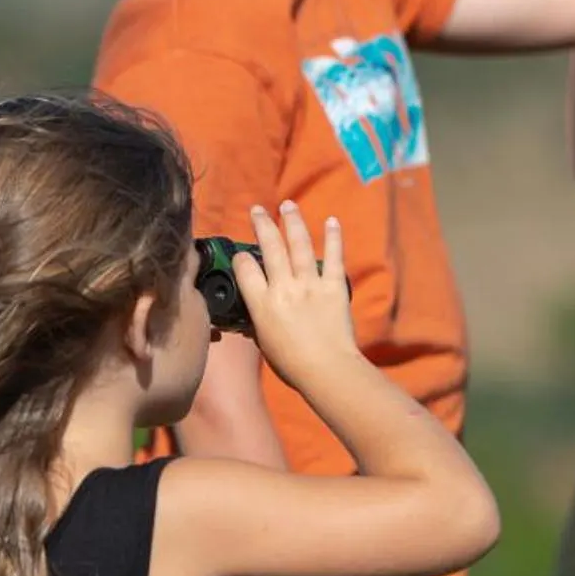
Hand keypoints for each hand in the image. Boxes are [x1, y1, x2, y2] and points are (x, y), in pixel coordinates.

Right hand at [236, 203, 354, 389]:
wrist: (327, 370)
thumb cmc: (292, 364)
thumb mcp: (263, 341)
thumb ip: (257, 320)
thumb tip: (252, 311)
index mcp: (262, 304)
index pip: (245, 269)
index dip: (241, 258)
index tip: (242, 255)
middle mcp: (284, 288)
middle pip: (270, 247)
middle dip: (262, 224)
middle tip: (258, 210)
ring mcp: (310, 284)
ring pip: (299, 244)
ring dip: (292, 222)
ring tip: (288, 205)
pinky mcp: (334, 286)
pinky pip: (333, 257)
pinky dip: (333, 237)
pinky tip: (331, 221)